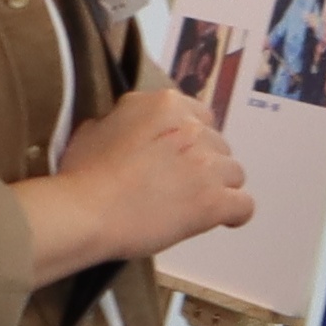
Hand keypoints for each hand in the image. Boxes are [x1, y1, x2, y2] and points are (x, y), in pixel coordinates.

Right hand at [44, 82, 247, 266]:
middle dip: (203, 164)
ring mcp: (207, 165)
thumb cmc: (82, 173)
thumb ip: (124, 121)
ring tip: (192, 205)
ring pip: (234, 173)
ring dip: (218, 187)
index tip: (174, 157)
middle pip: (218, 146)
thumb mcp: (96, 127)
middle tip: (177, 185)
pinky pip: (243, 206)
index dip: (189, 140)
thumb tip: (131, 129)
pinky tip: (220, 221)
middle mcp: (193, 128)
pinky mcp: (214, 201)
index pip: (200, 117)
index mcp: (166, 104)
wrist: (85, 212)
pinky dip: (234, 214)